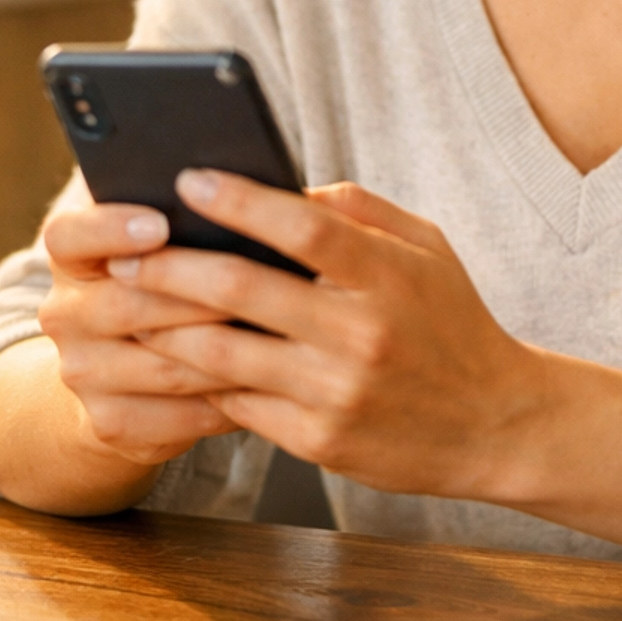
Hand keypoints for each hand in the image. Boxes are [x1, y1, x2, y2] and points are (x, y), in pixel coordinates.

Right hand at [38, 193, 239, 467]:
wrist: (120, 370)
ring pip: (161, 364)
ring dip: (223, 353)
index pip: (69, 236)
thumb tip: (228, 173)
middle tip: (258, 283)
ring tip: (279, 334)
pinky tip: (265, 383)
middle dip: (197, 296)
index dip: (111, 229)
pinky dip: (223, 401)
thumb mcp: (157, 230)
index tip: (161, 222)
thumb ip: (175, 200)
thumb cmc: (163, 277)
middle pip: (125, 305)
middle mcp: (64, 314)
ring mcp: (82, 372)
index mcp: (71, 256)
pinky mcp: (110, 422)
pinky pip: (174, 416)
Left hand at [113, 171, 544, 496]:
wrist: (495, 424)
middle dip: (172, 265)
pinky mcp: (319, 442)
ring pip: (223, 354)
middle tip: (126, 249)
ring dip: (164, 325)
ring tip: (128, 300)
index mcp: (389, 276)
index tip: (189, 178)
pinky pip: (238, 403)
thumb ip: (358, 210)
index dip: (241, 200)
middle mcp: (361, 334)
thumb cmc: (452, 322)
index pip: (304, 227)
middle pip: (243, 291)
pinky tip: (167, 355)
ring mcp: (336, 393)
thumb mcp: (427, 248)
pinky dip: (197, 377)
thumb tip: (283, 188)